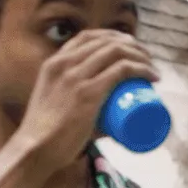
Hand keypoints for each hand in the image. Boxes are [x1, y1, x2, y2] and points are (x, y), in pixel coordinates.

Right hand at [12, 30, 158, 175]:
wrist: (34, 150)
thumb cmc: (45, 136)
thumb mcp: (55, 106)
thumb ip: (76, 109)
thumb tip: (108, 126)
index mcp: (54, 63)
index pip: (88, 37)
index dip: (113, 38)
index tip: (130, 49)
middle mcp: (64, 63)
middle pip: (107, 41)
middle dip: (132, 46)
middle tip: (146, 60)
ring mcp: (76, 76)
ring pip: (117, 52)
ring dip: (141, 56)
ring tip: (152, 68)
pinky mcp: (88, 92)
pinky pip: (122, 69)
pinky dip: (142, 69)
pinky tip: (152, 75)